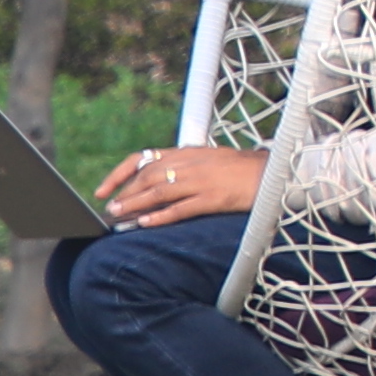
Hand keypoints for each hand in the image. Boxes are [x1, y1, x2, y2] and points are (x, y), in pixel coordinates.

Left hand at [92, 143, 265, 231]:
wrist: (274, 173)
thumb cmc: (239, 170)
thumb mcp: (207, 160)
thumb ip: (180, 168)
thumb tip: (151, 185)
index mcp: (186, 152)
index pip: (143, 159)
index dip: (119, 175)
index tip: (102, 190)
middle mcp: (190, 164)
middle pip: (148, 178)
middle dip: (125, 194)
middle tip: (109, 210)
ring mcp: (202, 181)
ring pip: (160, 192)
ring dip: (135, 205)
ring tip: (119, 217)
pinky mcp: (213, 198)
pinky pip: (181, 208)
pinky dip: (161, 216)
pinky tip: (146, 223)